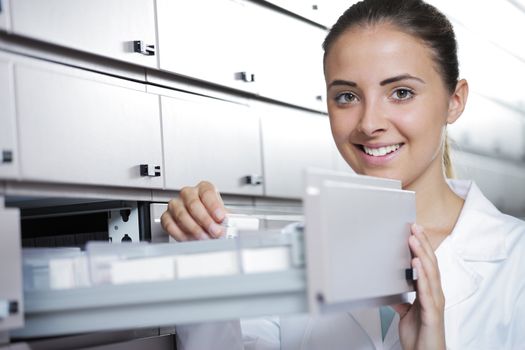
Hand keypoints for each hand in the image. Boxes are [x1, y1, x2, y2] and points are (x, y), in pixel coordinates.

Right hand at [160, 181, 226, 240]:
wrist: (205, 225)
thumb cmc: (214, 217)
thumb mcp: (223, 216)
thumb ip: (226, 219)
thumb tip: (230, 225)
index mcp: (204, 188)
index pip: (207, 192)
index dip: (214, 205)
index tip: (221, 217)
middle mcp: (188, 193)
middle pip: (193, 203)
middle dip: (205, 220)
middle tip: (215, 231)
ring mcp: (176, 204)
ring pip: (181, 214)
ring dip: (194, 229)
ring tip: (205, 238)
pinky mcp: (167, 216)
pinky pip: (169, 224)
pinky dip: (181, 234)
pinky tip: (190, 239)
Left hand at [392, 224, 445, 349]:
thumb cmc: (419, 336)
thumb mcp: (406, 313)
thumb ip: (401, 300)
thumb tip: (389, 291)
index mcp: (430, 292)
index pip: (427, 264)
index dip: (422, 246)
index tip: (413, 230)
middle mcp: (435, 294)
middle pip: (431, 263)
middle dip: (422, 243)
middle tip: (414, 226)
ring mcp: (435, 303)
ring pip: (430, 273)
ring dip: (422, 253)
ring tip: (413, 238)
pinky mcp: (432, 313)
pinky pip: (427, 291)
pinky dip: (422, 275)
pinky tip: (416, 263)